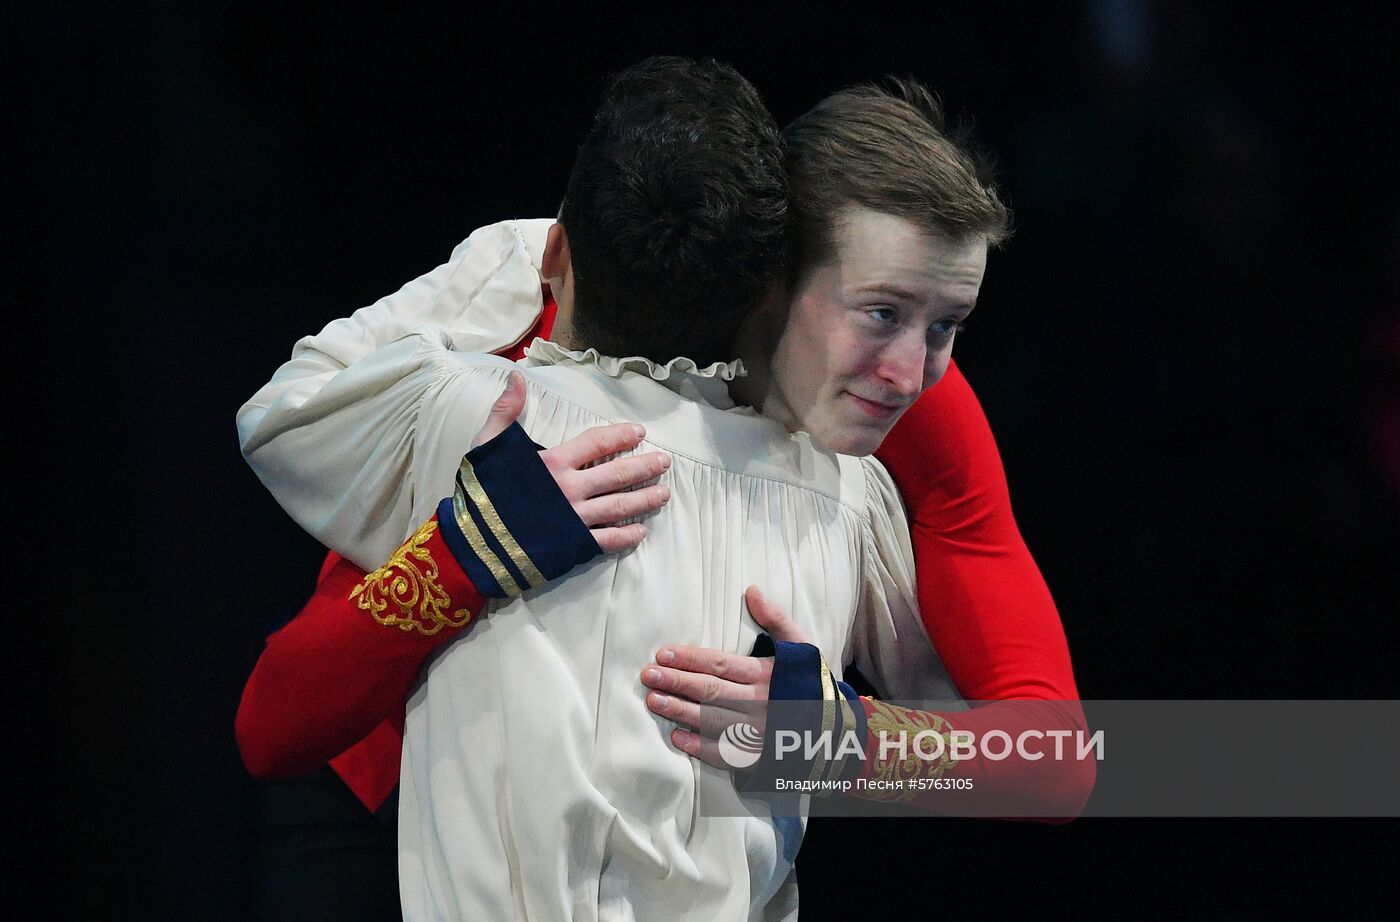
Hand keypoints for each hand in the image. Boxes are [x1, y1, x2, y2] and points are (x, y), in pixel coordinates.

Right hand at [476, 371, 671, 552]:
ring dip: (645, 500)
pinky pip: (607, 540)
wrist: (473, 543)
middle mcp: (570, 489)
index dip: (621, 436)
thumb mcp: (487, 444)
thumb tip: (517, 377)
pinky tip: (642, 532)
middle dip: (644, 467)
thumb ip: (506, 411)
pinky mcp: (573, 546)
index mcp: (553, 463)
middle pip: (618, 475)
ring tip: (664, 494)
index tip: (640, 433)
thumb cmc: (480, 492)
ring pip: (620, 506)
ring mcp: (575, 519)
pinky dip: (627, 536)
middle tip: (665, 463)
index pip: (597, 443)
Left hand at [642, 586, 809, 768]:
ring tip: (653, 701)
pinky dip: (700, 747)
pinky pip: (725, 753)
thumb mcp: (801, 645)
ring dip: (681, 712)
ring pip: (712, 721)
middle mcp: (760, 703)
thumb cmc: (811, 681)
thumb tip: (751, 590)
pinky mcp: (758, 756)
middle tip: (647, 675)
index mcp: (766, 674)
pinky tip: (677, 738)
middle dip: (677, 682)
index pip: (721, 664)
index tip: (663, 654)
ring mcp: (758, 732)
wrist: (838, 728)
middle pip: (711, 691)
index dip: (690, 659)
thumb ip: (776, 618)